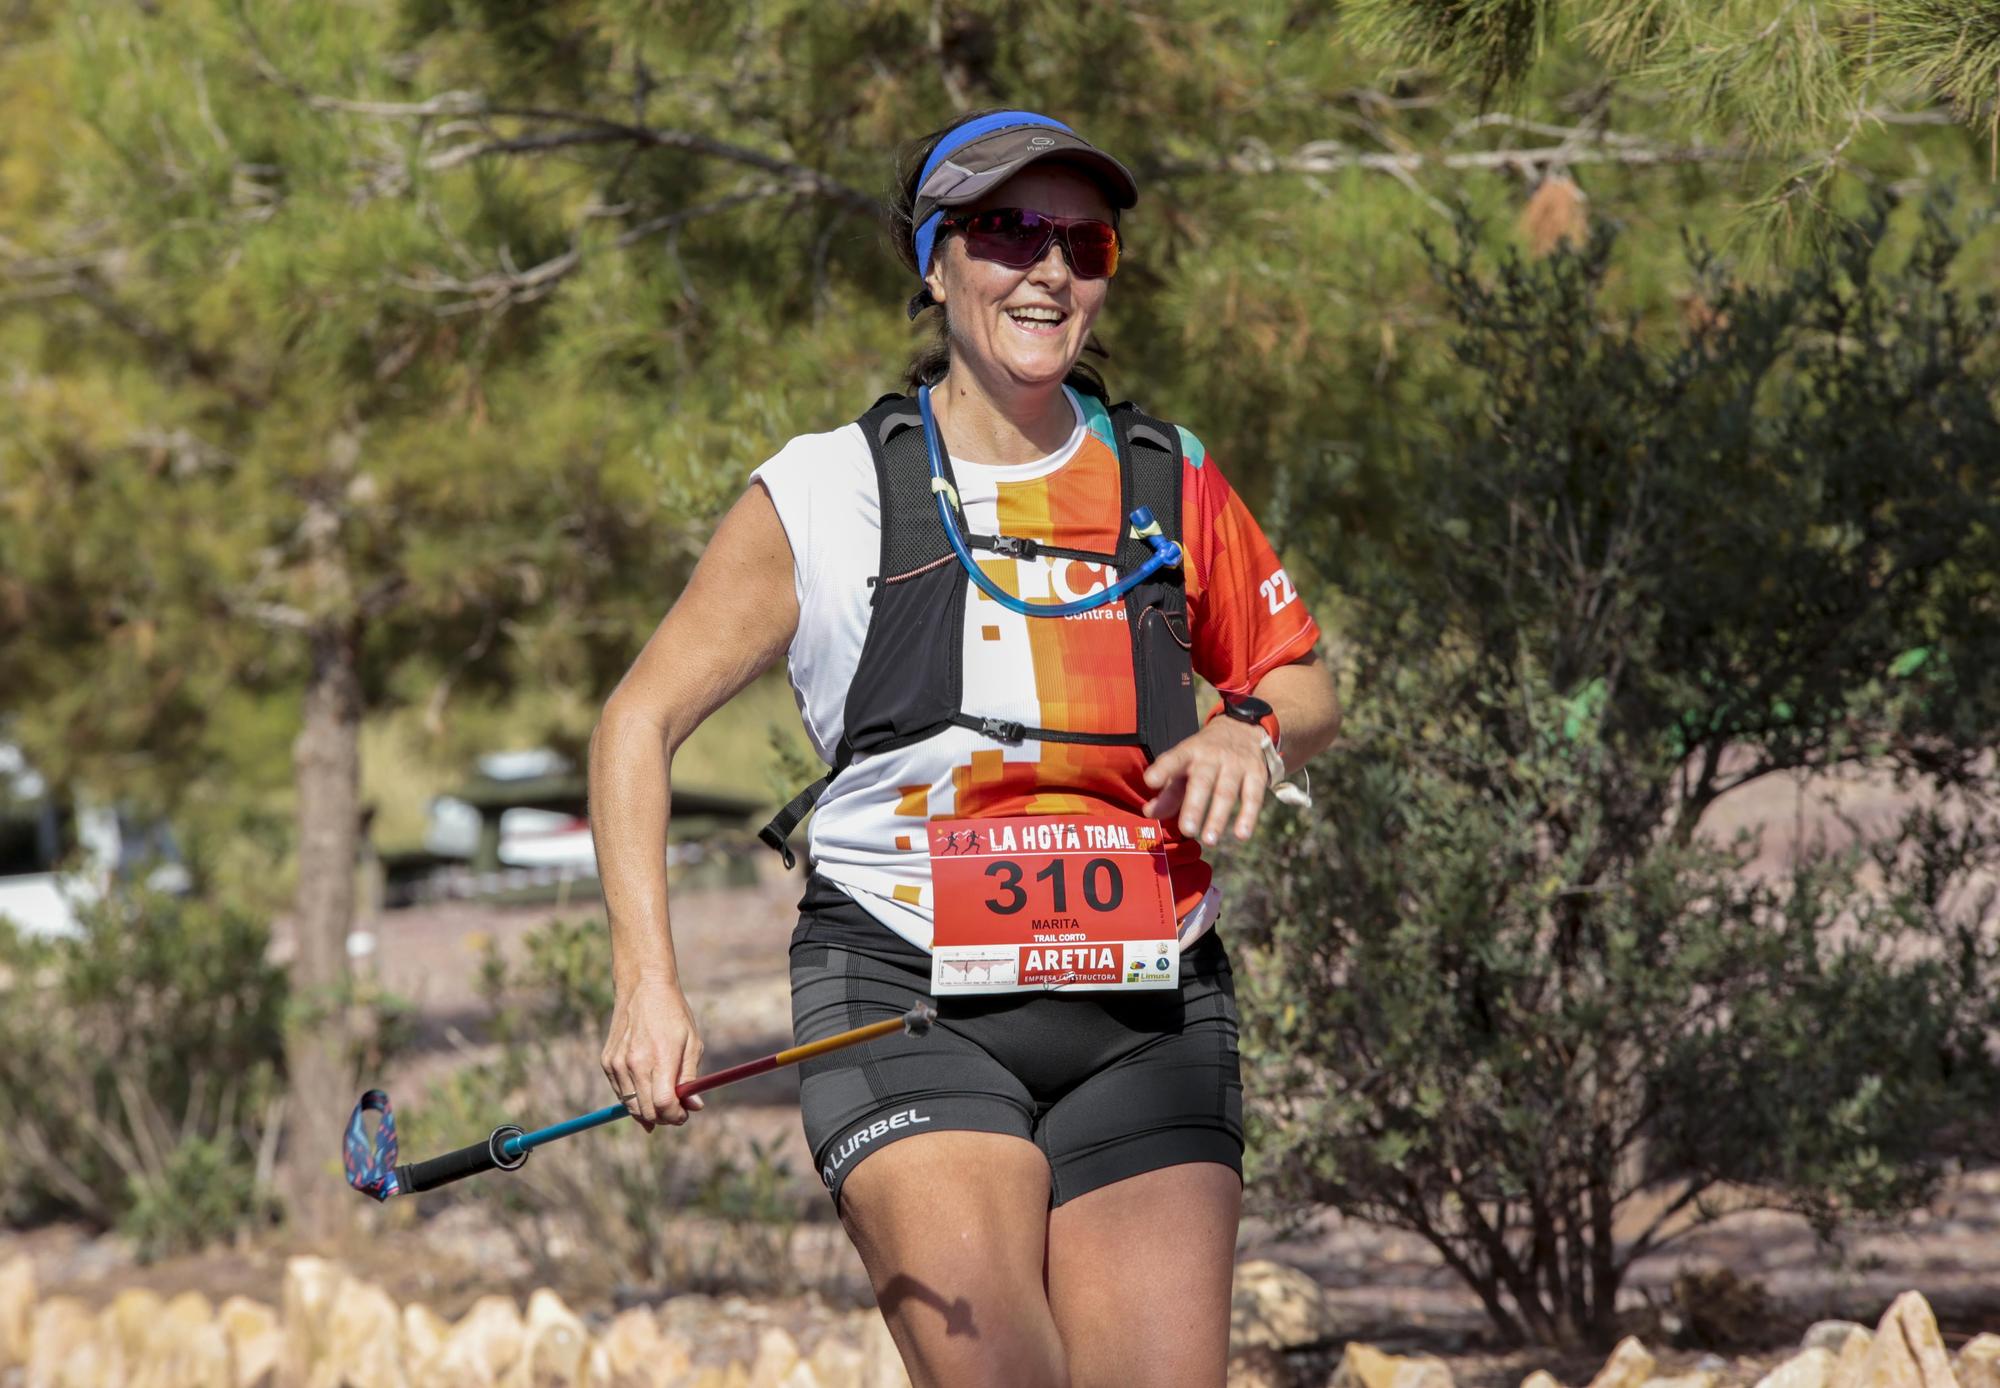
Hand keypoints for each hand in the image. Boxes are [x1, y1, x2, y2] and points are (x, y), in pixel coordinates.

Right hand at [601, 974, 705, 1130]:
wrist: (643, 987)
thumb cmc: (673, 1015)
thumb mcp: (691, 1043)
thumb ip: (690, 1078)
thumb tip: (694, 1107)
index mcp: (660, 1057)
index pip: (663, 1104)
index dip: (675, 1116)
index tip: (684, 1115)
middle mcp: (635, 1063)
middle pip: (646, 1111)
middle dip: (664, 1118)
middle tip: (676, 1111)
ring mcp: (617, 1063)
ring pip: (631, 1106)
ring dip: (647, 1111)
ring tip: (662, 1100)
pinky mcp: (607, 1062)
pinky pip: (620, 1093)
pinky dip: (633, 1097)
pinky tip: (646, 1086)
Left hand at [1141, 717, 1271, 845]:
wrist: (1243, 728)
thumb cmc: (1204, 757)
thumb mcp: (1184, 767)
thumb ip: (1168, 792)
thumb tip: (1149, 813)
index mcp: (1189, 752)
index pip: (1174, 759)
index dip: (1162, 769)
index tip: (1150, 781)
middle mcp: (1212, 756)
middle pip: (1202, 781)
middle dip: (1194, 806)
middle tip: (1187, 830)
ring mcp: (1235, 764)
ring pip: (1226, 792)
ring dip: (1218, 817)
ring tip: (1209, 840)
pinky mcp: (1256, 773)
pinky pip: (1253, 796)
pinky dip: (1248, 816)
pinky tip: (1241, 835)